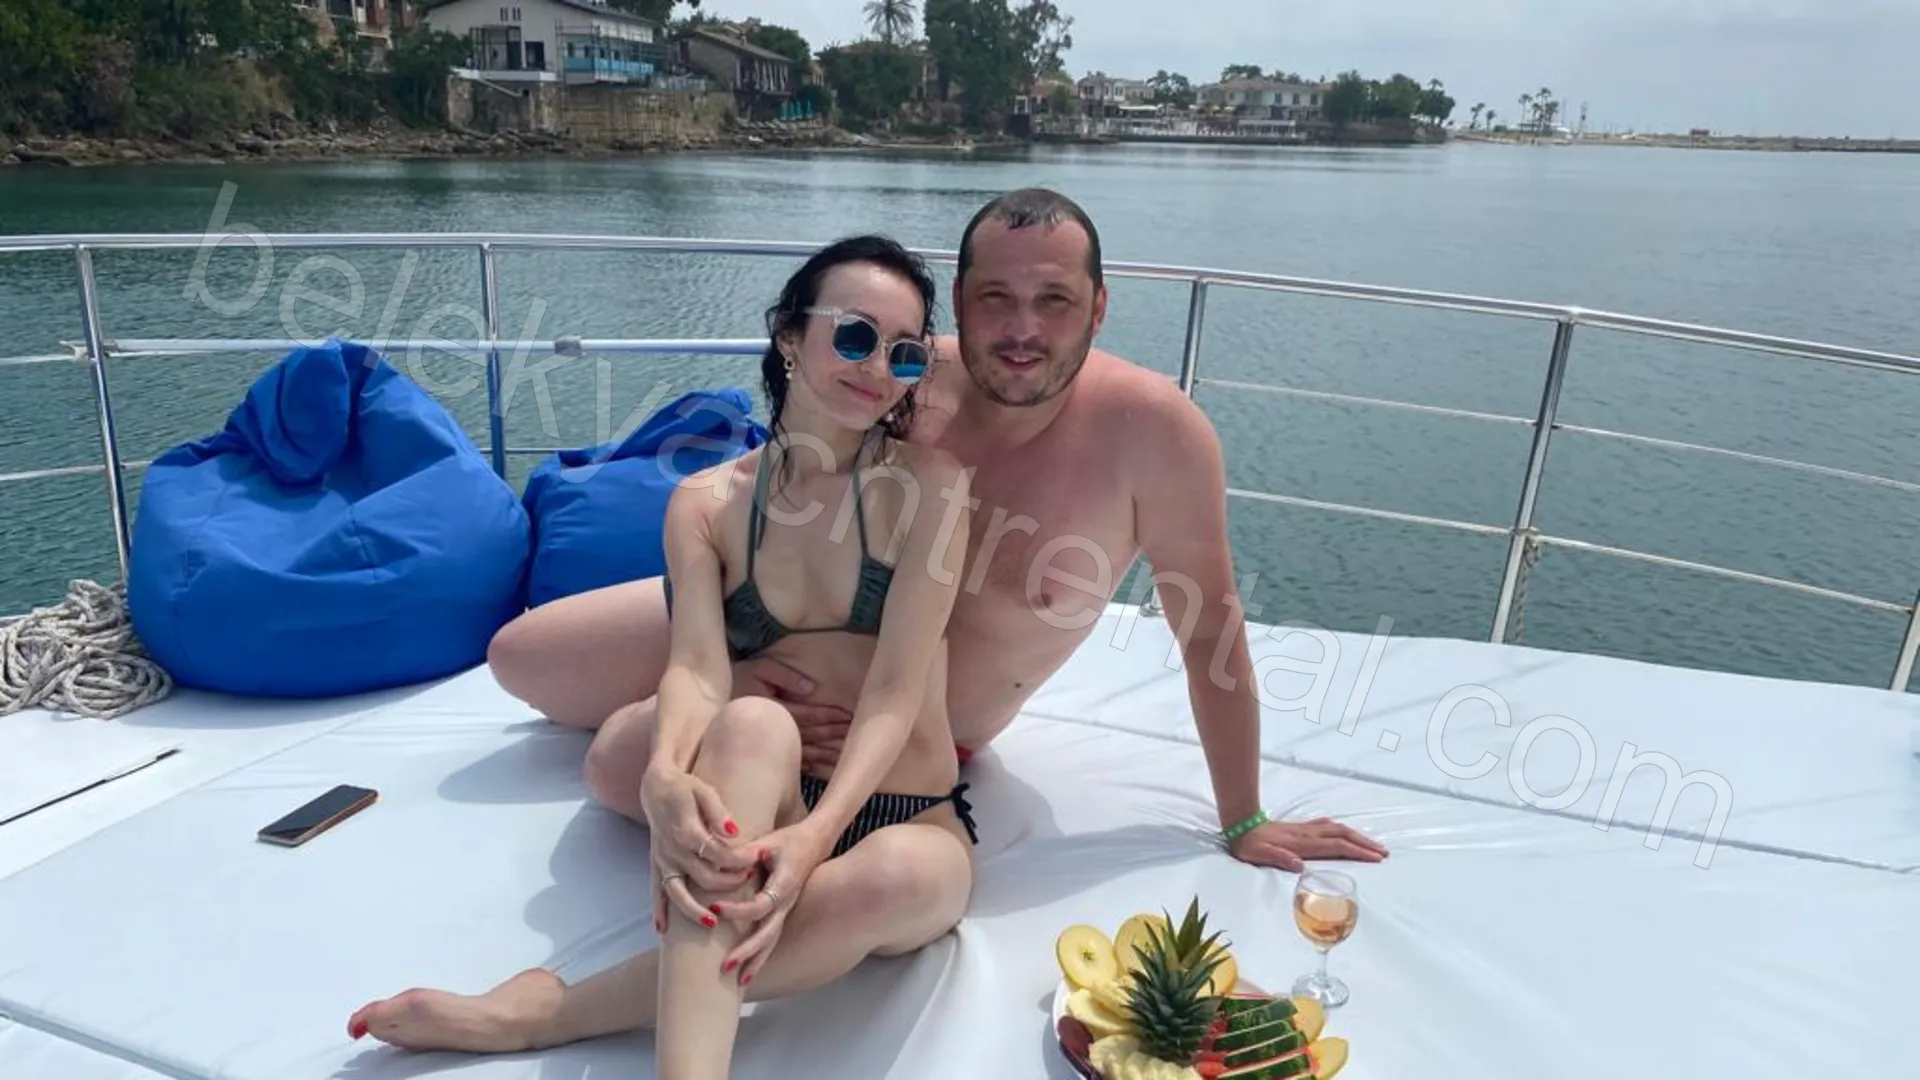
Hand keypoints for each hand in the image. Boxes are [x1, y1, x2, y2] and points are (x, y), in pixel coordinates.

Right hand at [639, 765, 756, 930]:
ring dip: (694, 910)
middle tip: (749, 877)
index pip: (719, 854)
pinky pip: (656, 890)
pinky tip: (663, 930)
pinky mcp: (656, 863)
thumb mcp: (704, 791)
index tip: (758, 857)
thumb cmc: (685, 787)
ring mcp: (663, 860)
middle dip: (729, 882)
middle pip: (704, 876)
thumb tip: (734, 833)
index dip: (740, 859)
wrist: (656, 786)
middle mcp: (672, 850)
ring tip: (713, 923)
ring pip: (678, 892)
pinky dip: (659, 910)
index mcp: (686, 832)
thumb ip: (719, 814)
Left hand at [711, 820, 832, 985]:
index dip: (737, 910)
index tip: (714, 907)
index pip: (759, 905)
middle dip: (747, 951)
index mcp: (784, 884)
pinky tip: (747, 971)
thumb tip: (720, 859)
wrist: (815, 842)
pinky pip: (771, 937)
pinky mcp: (782, 912)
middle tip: (725, 965)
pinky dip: (760, 955)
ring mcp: (786, 909)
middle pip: (768, 933)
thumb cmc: (789, 840)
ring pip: (772, 941)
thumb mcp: (767, 841)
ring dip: (755, 961)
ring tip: (739, 982)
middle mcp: (786, 902)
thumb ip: (745, 852)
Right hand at [734, 657, 851, 772]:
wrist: (712, 699)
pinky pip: (793, 760)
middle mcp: (775, 729)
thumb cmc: (742, 678)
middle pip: (810, 734)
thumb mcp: (761, 669)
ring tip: (848, 752)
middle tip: (855, 733)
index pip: (807, 714)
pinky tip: (824, 766)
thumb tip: (811, 689)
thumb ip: (786, 677)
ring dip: (827, 752)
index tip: (847, 715)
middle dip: (832, 733)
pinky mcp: (768, 751)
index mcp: (775, 708)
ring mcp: (771, 743)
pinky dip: (811, 763)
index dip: (828, 714)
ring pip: (805, 750)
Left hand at [1229, 817, 1388, 872]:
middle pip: (1343, 836)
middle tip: (1384, 852)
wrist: (1240, 825)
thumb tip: (1299, 866)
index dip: (1357, 852)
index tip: (1375, 858)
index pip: (1337, 847)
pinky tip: (1346, 833)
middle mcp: (1308, 834)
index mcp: (1303, 844)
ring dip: (1357, 836)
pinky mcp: (1302, 828)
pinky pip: (1329, 827)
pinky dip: (1343, 830)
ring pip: (1338, 830)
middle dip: (1365, 844)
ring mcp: (1306, 829)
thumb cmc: (1250, 845)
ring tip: (1373, 845)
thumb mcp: (1260, 855)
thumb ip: (1280, 858)